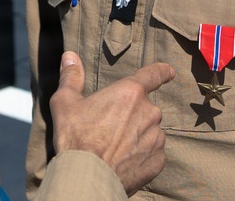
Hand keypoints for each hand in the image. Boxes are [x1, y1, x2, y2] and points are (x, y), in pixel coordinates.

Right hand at [49, 51, 174, 194]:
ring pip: (150, 130)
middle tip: (110, 127)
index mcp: (130, 93)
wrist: (88, 178)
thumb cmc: (76, 138)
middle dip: (132, 114)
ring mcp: (156, 138)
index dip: (161, 71)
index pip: (153, 75)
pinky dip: (141, 154)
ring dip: (138, 134)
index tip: (169, 71)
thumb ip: (71, 77)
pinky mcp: (157, 160)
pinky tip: (124, 160)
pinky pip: (152, 152)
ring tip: (115, 147)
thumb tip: (69, 56)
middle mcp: (149, 112)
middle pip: (145, 107)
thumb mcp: (65, 103)